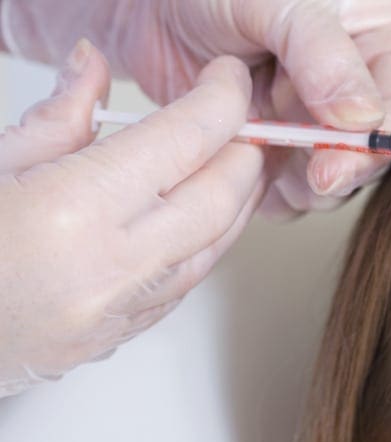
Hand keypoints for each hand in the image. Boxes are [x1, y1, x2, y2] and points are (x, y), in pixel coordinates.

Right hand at [0, 41, 264, 396]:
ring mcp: (114, 312)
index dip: (222, 103)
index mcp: (72, 211)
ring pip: (212, 251)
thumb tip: (93, 69)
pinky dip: (204, 246)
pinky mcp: (114, 338)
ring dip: (237, 203)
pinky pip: (182, 286)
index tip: (229, 83)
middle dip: (246, 155)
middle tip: (247, 124)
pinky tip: (199, 221)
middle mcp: (107, 268)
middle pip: (217, 201)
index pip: (182, 143)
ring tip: (236, 168)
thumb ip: (57, 119)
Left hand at [2, 0, 390, 219]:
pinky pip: (294, 198)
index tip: (337, 162)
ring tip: (253, 144)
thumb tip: (363, 115)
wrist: (146, 13)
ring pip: (338, 182)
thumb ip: (320, 50)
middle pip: (378, 152)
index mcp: (383, 37)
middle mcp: (365, 87)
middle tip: (301, 172)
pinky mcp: (290, 159)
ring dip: (297, 182)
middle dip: (336, 168)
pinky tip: (238, 158)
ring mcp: (327, 128)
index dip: (382, 138)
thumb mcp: (268, 2)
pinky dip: (265, 191)